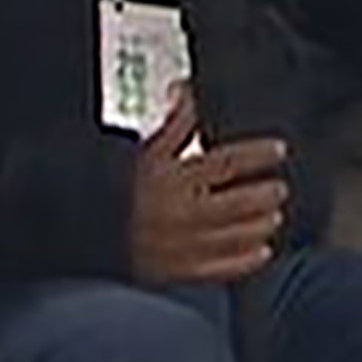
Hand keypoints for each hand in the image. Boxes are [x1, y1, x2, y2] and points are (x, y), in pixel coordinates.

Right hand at [129, 83, 288, 284]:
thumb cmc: (115, 186)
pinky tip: (262, 252)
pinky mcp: (175, 272)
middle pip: (236, 204)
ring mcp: (179, 245)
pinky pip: (218, 269)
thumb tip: (184, 89)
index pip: (227, 163)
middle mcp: (180, 212)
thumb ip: (171, 121)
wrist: (81, 228)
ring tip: (273, 218)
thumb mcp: (143, 149)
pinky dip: (244, 262)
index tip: (279, 151)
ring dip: (258, 227)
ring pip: (231, 237)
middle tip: (279, 190)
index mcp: (173, 178)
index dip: (258, 155)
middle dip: (263, 196)